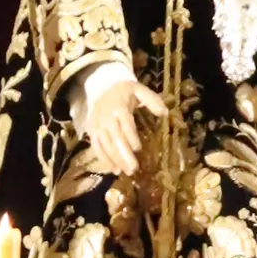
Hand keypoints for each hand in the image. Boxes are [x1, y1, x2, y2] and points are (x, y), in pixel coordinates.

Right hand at [77, 62, 162, 180]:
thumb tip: (164, 112)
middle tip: (133, 169)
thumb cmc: (125, 91)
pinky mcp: (91, 132)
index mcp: (119, 107)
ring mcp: (97, 126)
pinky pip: (96, 148)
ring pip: (105, 146)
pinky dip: (104, 159)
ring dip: (115, 160)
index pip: (125, 124)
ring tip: (125, 172)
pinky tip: (114, 169)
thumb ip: (152, 100)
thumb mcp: (139, 90)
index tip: (138, 149)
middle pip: (115, 139)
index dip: (131, 137)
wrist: (102, 85)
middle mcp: (106, 118)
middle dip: (123, 155)